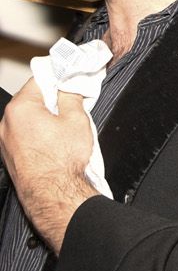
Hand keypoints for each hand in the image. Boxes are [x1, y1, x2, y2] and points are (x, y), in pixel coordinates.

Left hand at [0, 79, 98, 252]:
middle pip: (32, 100)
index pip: (39, 79)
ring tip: (66, 127)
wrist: (54, 193)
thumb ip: (71, 96)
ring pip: (28, 119)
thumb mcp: (77, 119)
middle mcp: (6, 123)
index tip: (71, 79)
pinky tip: (56, 143)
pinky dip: (39, 134)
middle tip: (73, 104)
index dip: (59, 77)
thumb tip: (69, 85)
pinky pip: (25, 136)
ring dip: (45, 118)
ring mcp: (5, 141)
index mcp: (20, 108)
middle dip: (52, 99)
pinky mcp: (10, 155)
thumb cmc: (62, 160)